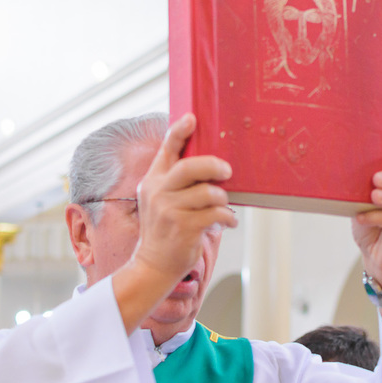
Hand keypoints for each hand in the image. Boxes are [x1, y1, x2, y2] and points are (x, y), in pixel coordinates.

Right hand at [127, 113, 236, 292]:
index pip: (166, 150)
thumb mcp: (160, 200)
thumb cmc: (164, 229)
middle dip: (213, 165)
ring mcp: (170, 210)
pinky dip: (227, 217)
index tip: (192, 118)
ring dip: (223, 198)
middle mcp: (159, 192)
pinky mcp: (184, 228)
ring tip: (223, 205)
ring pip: (208, 192)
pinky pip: (216, 214)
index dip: (179, 131)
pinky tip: (227, 222)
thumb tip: (209, 163)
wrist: (153, 264)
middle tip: (227, 170)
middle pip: (190, 167)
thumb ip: (175, 181)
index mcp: (153, 180)